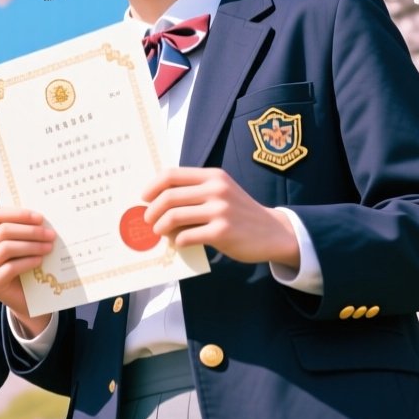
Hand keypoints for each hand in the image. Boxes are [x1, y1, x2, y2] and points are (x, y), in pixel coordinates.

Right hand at [0, 206, 55, 336]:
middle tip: (51, 235)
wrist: (27, 300)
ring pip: (6, 247)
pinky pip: (9, 268)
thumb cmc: (28, 267)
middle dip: (30, 231)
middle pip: (3, 231)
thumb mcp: (27, 246)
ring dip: (31, 246)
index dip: (17, 213)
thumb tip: (44, 220)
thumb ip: (28, 232)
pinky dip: (27, 262)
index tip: (40, 218)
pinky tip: (40, 261)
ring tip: (49, 248)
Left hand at [142, 167, 298, 265]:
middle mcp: (216, 190)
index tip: (143, 198)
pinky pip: (187, 236)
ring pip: (174, 216)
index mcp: (213, 177)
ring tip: (160, 233)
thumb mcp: (221, 192)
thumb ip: (195, 192)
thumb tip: (155, 202)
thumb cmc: (240, 213)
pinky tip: (179, 243)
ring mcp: (220, 211)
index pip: (171, 175)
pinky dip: (177, 241)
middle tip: (148, 221)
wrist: (274, 232)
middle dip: (151, 211)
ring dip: (160, 227)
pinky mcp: (222, 232)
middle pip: (168, 197)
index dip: (152, 186)